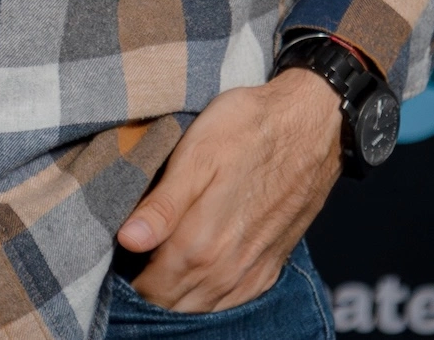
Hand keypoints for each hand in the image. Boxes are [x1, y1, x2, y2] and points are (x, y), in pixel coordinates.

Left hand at [114, 70, 343, 311]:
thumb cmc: (248, 129)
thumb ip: (162, 205)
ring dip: (178, 293)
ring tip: (163, 258)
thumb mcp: (196, 153)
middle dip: (150, 285)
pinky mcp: (271, 268)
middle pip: (173, 303)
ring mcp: (252, 273)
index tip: (122, 248)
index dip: (128, 274)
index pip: (150, 288)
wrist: (311, 125)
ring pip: (201, 307)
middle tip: (138, 251)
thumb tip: (126, 241)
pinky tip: (199, 269)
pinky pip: (231, 301)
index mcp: (202, 243)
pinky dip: (208, 295)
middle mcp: (228, 270)